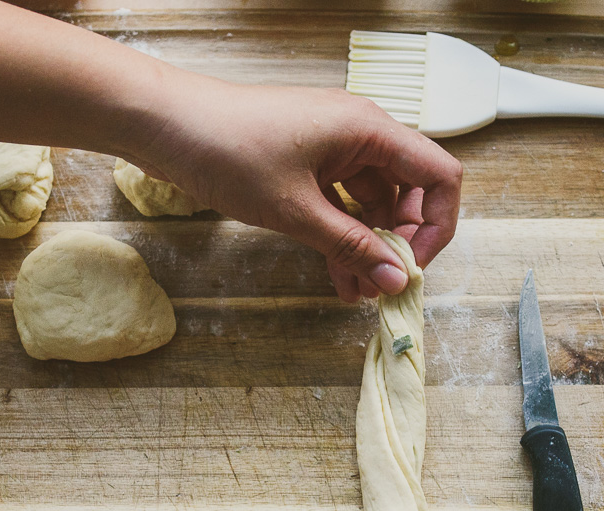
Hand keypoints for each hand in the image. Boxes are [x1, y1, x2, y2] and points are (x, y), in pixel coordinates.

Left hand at [130, 74, 462, 302]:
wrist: (164, 124)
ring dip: (367, 248)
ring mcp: (332, 147)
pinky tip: (338, 275)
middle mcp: (358, 134)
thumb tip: (396, 278)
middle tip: (381, 287)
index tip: (413, 265)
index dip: (437, 225)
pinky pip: (340, 203)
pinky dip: (341, 237)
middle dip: (398, 243)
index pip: (439, 176)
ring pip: (370, 204)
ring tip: (356, 293)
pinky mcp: (306, 162)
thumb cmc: (227, 149)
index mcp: (369, 130)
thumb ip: (352, 246)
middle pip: (406, 193)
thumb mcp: (296, 210)